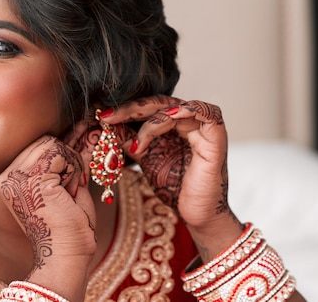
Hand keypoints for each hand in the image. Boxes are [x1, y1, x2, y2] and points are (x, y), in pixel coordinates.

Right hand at [0, 135, 95, 299]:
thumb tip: (86, 127)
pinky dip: (73, 169)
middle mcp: (8, 175)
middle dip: (67, 159)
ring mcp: (17, 176)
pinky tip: (70, 191)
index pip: (39, 143)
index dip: (62, 156)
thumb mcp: (68, 183)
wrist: (67, 255)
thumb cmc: (70, 224)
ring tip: (69, 192)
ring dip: (72, 166)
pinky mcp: (32, 179)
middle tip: (70, 188)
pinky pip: (60, 152)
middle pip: (45, 139)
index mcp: (11, 177)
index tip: (70, 180)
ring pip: (53, 143)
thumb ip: (69, 156)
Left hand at [98, 95, 243, 259]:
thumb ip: (130, 140)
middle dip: (130, 109)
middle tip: (108, 118)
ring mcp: (204, 126)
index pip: (148, 106)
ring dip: (151, 120)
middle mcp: (190, 121)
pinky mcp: (216, 136)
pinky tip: (165, 119)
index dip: (125, 109)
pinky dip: (182, 112)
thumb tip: (106, 125)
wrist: (196, 215)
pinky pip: (202, 111)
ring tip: (137, 144)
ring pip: (174, 106)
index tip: (101, 117)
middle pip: (158, 102)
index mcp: (174, 123)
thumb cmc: (175, 187)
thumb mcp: (145, 158)